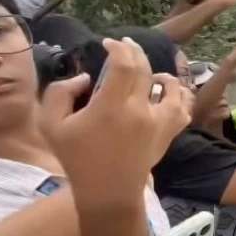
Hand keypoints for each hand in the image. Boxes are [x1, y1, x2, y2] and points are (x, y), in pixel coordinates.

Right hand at [40, 38, 190, 208]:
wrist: (107, 192)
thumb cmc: (77, 159)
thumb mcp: (52, 125)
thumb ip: (60, 93)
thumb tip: (84, 78)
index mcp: (110, 107)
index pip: (123, 65)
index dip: (118, 49)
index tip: (108, 44)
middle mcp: (139, 111)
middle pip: (145, 70)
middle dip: (135, 52)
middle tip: (125, 46)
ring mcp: (158, 123)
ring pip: (172, 88)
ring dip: (162, 75)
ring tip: (152, 74)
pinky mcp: (168, 134)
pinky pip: (183, 110)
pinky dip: (180, 97)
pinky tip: (169, 93)